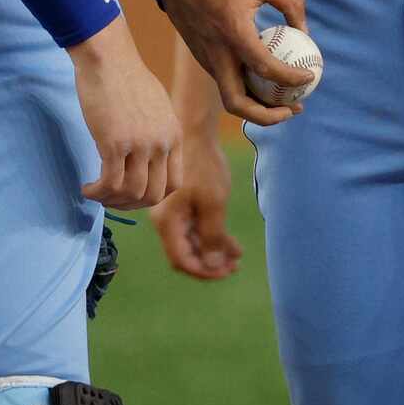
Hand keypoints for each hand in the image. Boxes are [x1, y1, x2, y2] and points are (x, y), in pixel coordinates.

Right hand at [69, 19, 181, 208]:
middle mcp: (162, 143)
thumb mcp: (157, 108)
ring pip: (131, 193)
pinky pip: (109, 183)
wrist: (109, 60)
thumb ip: (157, 134)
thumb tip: (146, 158)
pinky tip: (87, 187)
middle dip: (131, 206)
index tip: (132, 195)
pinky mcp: (114, 142)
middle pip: (154, 195)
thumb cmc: (126, 80)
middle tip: (111, 200)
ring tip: (95, 193)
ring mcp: (140, 144)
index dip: (152, 197)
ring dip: (111, 201)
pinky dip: (97, 192)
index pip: (174, 184)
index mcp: (174, 135)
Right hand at [154, 123, 241, 280]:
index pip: (182, 260)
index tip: (227, 272)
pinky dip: (212, 236)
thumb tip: (212, 264)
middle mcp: (166, 221)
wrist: (194, 132)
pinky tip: (231, 242)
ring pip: (193, 241)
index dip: (204, 271)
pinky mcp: (182, 204)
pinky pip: (195, 228)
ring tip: (237, 256)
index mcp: (167, 223)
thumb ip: (212, 235)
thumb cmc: (203, 166)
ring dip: (213, 251)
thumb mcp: (213, 202)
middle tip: (235, 267)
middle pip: (186, 253)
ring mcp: (173, 212)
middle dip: (211, 263)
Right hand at [162, 0, 313, 126]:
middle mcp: (217, 54)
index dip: (290, 78)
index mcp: (233, 33)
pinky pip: (227, 83)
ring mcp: (206, 60)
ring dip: (258, 107)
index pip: (264, 68)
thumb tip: (305, 31)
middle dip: (268, 116)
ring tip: (286, 101)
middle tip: (295, 107)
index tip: (309, 77)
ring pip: (231, 97)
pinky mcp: (203, 59)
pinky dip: (248, 91)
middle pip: (238, 103)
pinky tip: (268, 82)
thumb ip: (291, 4)